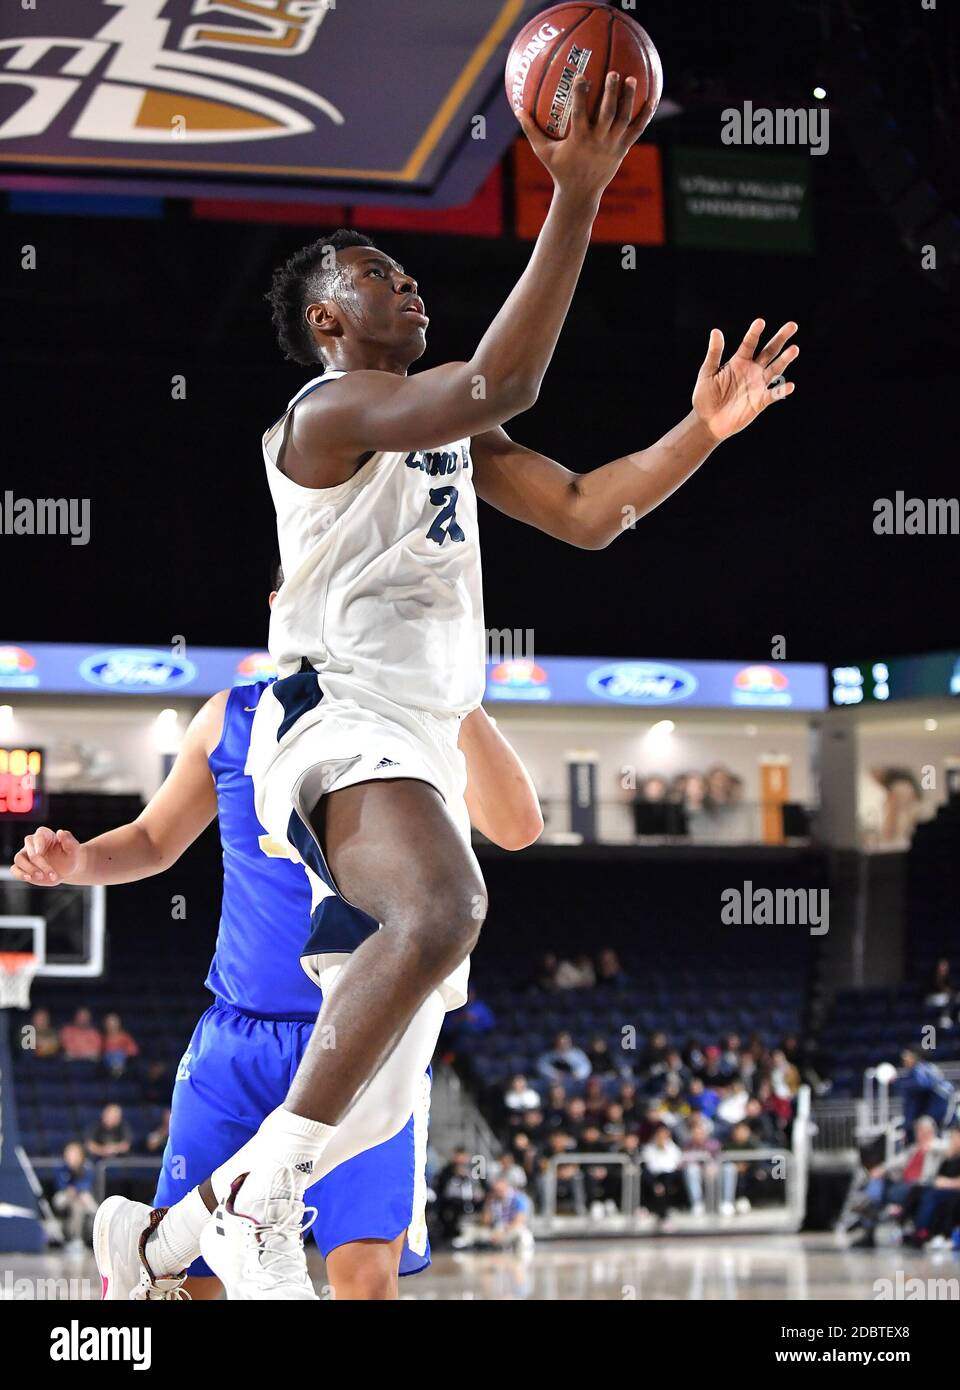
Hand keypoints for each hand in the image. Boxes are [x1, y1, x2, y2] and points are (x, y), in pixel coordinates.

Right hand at [12, 826, 83, 884]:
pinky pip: (14, 869)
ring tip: (41, 877)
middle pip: (28, 848)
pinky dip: (19, 874)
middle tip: (51, 873)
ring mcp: (26, 855)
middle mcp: (33, 844)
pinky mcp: (22, 867)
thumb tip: (60, 832)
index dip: (38, 844)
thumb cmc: (70, 857)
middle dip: (38, 861)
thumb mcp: (74, 849)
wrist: (67, 870)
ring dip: (29, 868)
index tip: (40, 854)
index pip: (38, 835)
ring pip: (18, 858)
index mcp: (45, 835)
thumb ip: (69, 840)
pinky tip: (29, 878)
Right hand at [516, 72, 655, 203]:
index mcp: (579, 140)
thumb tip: (517, 108)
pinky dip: (644, 115)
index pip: (579, 114)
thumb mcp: (543, 152)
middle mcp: (598, 141)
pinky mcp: (623, 149)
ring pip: (623, 119)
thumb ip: (531, 130)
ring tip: (632, 79)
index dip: (580, 95)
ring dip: (628, 99)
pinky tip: (651, 98)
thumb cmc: (560, 170)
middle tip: (613, 72)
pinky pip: (636, 129)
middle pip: (607, 114)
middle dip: (610, 93)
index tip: (581, 76)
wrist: (581, 194)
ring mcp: (612, 146)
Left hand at [692, 319, 798, 441]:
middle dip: (780, 338)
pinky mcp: (760, 401)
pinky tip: (790, 386)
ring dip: (785, 359)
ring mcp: (758, 385)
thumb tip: (716, 331)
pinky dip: (781, 390)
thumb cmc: (705, 396)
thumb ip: (714, 353)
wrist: (707, 422)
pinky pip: (773, 394)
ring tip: (794, 349)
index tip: (760, 322)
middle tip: (792, 325)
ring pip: (775, 369)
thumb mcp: (707, 373)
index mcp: (739, 361)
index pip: (749, 344)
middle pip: (769, 351)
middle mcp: (752, 370)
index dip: (754, 333)